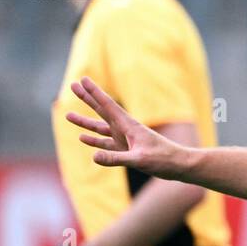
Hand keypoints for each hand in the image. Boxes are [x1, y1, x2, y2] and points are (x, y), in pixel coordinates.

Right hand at [65, 76, 183, 177]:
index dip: (94, 92)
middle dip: (87, 98)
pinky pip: (106, 143)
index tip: (83, 79)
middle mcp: (125, 129)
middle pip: (102, 110)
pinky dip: (94, 140)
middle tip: (72, 85)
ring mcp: (125, 139)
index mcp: (129, 126)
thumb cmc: (163, 160)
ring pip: (100, 127)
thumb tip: (93, 157)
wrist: (178, 166)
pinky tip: (82, 137)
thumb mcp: (139, 160)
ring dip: (85, 122)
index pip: (107, 105)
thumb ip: (115, 158)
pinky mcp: (126, 150)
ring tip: (68, 115)